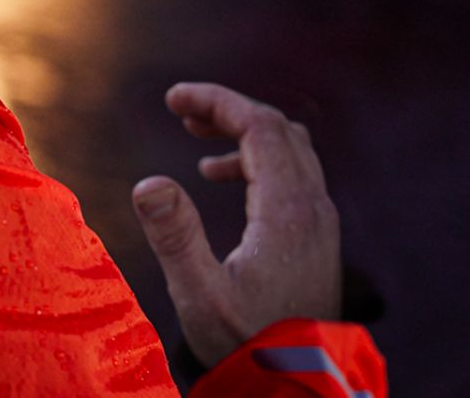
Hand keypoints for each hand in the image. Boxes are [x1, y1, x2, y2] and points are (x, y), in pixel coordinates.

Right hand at [130, 82, 342, 369]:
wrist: (296, 378)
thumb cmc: (247, 342)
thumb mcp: (201, 295)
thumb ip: (176, 237)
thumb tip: (149, 182)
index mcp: (287, 211)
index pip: (259, 126)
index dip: (216, 101)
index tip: (174, 98)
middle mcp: (313, 208)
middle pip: (277, 129)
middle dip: (228, 109)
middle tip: (180, 111)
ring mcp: (320, 221)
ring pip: (289, 149)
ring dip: (243, 133)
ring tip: (196, 138)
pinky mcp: (316, 236)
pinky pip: (292, 172)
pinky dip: (255, 159)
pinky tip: (219, 178)